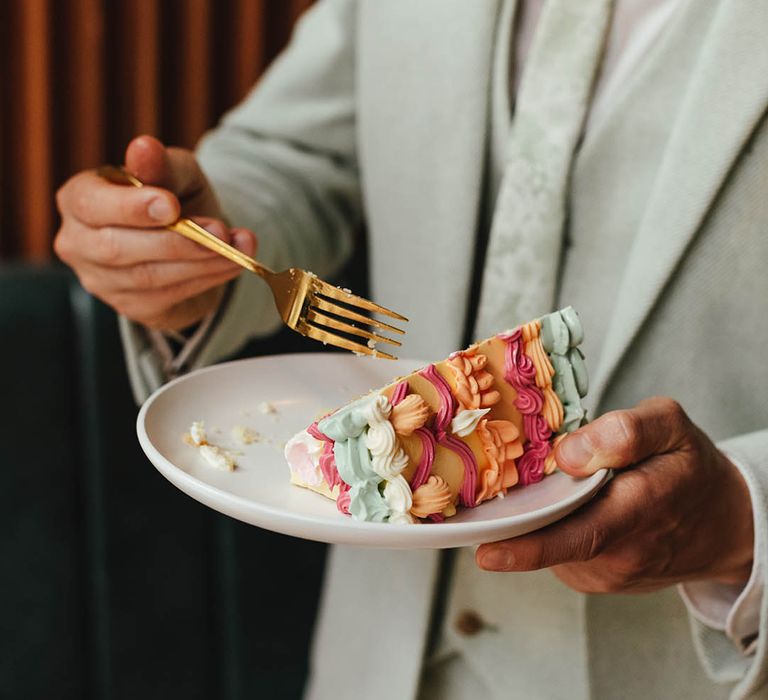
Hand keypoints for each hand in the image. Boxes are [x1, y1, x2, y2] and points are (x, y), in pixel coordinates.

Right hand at [55, 135, 256, 329]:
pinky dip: (207, 279)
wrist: (192, 241)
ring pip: (149, 276)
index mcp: (78, 199)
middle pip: (118, 248)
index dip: (131, 207)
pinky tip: (231, 264)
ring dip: (200, 261)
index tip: (171, 205)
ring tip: (238, 245)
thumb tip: (144, 147)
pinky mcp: (132, 307)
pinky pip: (169, 297)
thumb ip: (161, 165)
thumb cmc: (173, 198)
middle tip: (219, 230)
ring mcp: (102, 281)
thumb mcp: (174, 174)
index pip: (91, 205)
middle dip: (176, 240)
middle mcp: (79, 244)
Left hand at [476, 397, 753, 592]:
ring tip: (527, 494)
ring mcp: (612, 571)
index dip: (532, 545)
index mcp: (643, 505)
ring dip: (533, 525)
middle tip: (476, 536)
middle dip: (513, 541)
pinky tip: (552, 508)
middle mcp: (625, 549)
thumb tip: (567, 454)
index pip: (582, 532)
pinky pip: (562, 554)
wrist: (722, 523)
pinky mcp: (601, 579)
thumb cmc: (687, 466)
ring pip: (554, 548)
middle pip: (555, 546)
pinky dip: (547, 530)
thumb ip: (624, 433)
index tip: (487, 552)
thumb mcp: (669, 427)